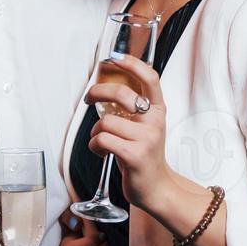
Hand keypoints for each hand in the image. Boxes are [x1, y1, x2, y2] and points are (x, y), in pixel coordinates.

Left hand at [83, 56, 173, 211]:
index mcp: (157, 109)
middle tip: (88, 99)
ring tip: (102, 141)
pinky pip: (102, 139)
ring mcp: (146, 138)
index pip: (150, 78)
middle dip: (97, 92)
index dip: (132, 63)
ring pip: (105, 121)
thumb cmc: (143, 154)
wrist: (156, 187)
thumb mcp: (145, 126)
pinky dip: (95, 146)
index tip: (114, 58)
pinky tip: (102, 153)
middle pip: (121, 93)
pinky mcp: (134, 154)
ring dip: (95, 132)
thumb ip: (132, 108)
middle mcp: (155, 121)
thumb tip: (104, 90)